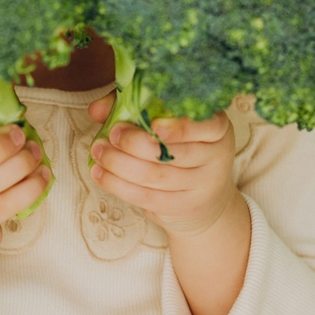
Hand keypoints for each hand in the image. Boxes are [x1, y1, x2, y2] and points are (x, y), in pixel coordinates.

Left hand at [87, 92, 235, 236]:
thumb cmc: (177, 146)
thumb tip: (97, 109)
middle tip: (111, 134)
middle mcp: (216, 157)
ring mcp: (202, 186)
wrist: (204, 198)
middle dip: (136, 144)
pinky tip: (100, 174)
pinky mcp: (183, 207)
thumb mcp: (165, 120)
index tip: (154, 125)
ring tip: (98, 152)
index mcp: (217, 128)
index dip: (181, 128)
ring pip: (156, 177)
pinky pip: (147, 197)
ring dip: (120, 164)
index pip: (207, 126)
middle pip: (174, 153)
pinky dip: (119, 185)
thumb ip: (133, 107)